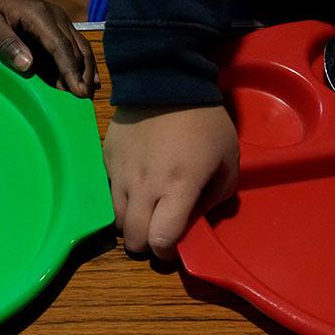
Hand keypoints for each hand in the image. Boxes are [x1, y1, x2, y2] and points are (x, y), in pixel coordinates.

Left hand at [0, 0, 95, 97]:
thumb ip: (7, 43)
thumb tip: (28, 65)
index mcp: (39, 16)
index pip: (61, 47)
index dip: (70, 71)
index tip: (78, 92)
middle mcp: (55, 18)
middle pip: (76, 49)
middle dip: (82, 75)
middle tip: (84, 101)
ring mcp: (58, 21)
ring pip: (79, 48)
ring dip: (85, 70)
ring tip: (87, 94)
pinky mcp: (56, 26)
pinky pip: (72, 46)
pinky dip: (78, 63)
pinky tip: (82, 79)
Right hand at [103, 105, 238, 259]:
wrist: (164, 81)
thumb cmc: (204, 121)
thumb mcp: (229, 158)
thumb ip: (217, 196)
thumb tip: (197, 216)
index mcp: (178, 187)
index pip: (162, 240)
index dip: (168, 253)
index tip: (175, 247)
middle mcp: (144, 186)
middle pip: (133, 239)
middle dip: (147, 244)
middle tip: (158, 232)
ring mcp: (120, 173)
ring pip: (116, 219)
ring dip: (131, 222)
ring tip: (145, 210)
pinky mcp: (106, 160)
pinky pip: (109, 191)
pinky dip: (120, 197)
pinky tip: (135, 184)